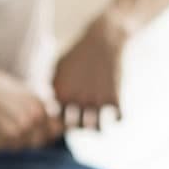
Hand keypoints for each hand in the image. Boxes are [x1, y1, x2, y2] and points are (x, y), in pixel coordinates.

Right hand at [0, 60, 64, 150]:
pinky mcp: (2, 140)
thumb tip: (57, 128)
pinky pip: (3, 147)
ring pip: (19, 146)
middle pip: (39, 142)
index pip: (56, 130)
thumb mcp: (25, 93)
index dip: (47, 132)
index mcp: (40, 107)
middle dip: (28, 138)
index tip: (35, 128)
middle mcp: (33, 120)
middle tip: (10, 123)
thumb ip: (40, 109)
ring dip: (10, 139)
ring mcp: (18, 131)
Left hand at [52, 14, 127, 129]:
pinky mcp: (114, 96)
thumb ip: (52, 85)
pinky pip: (118, 119)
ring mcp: (95, 99)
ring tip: (99, 124)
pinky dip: (118, 119)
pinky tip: (116, 113)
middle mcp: (76, 99)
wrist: (102, 39)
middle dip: (78, 127)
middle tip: (83, 121)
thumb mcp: (58, 66)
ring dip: (98, 129)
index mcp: (61, 93)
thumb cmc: (78, 52)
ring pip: (96, 129)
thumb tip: (50, 101)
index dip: (62, 120)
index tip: (69, 115)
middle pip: (75, 127)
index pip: (56, 119)